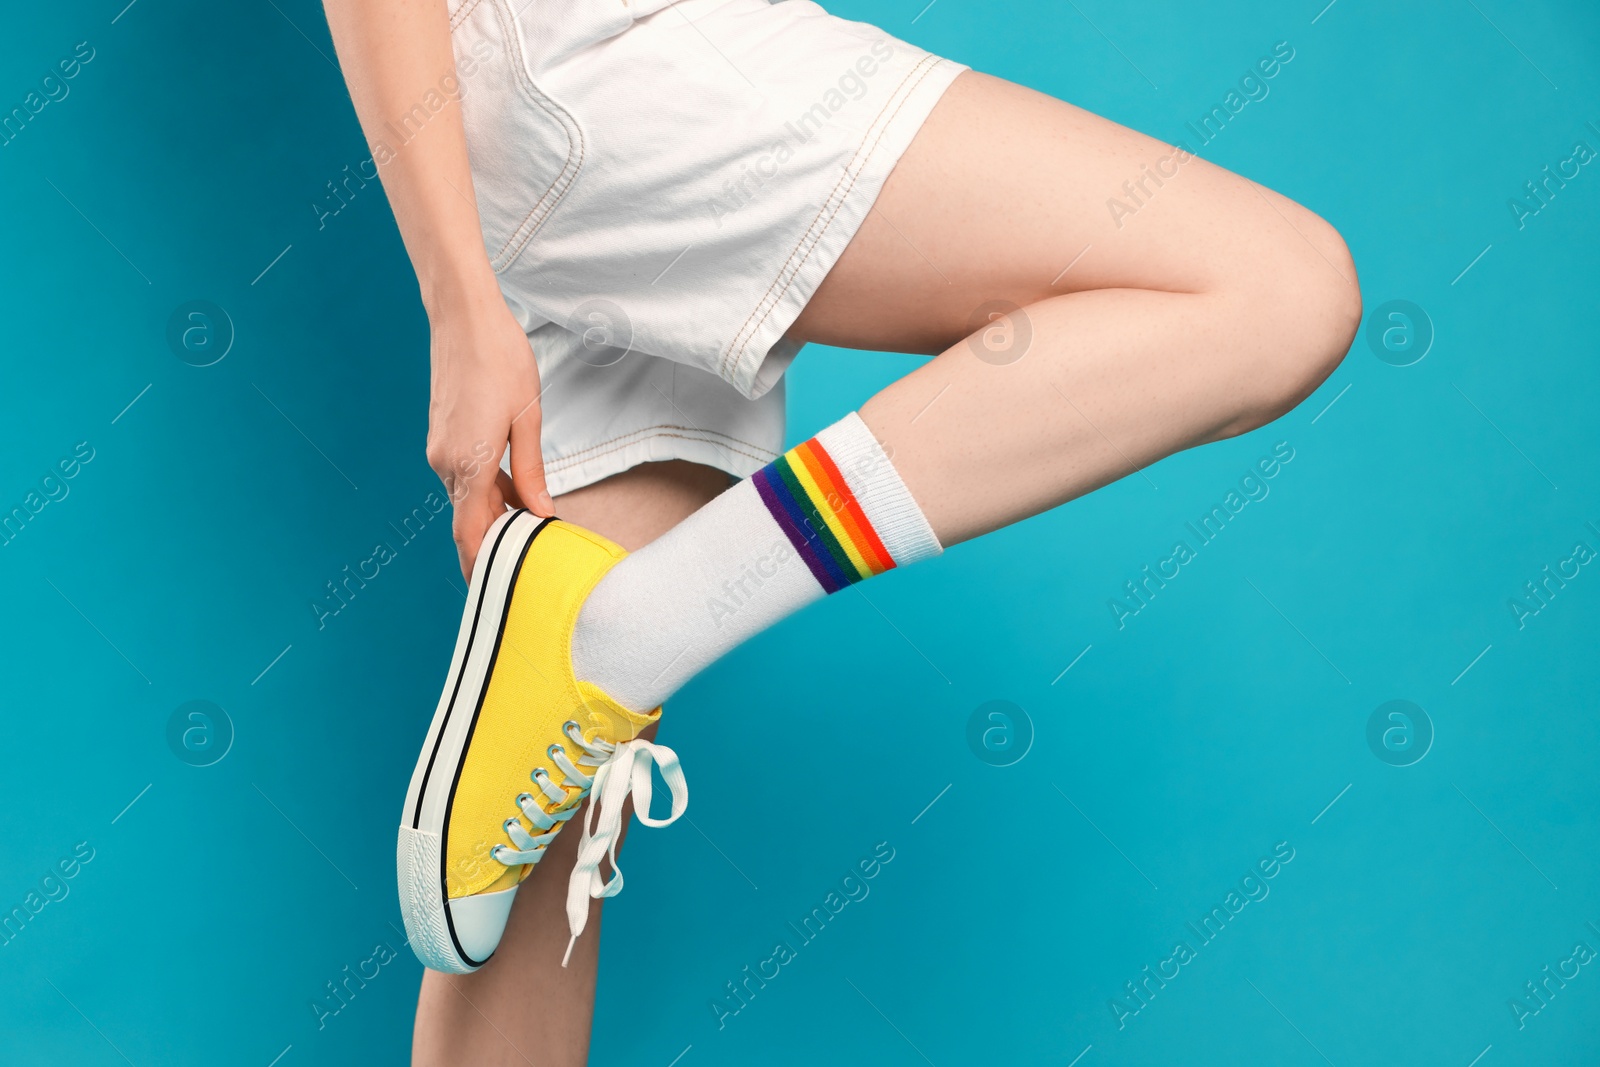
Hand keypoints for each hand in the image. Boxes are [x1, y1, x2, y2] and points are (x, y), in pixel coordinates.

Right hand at [425, 278, 553, 579]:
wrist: (464, 317)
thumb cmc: (500, 359)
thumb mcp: (527, 418)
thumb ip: (529, 472)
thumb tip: (539, 512)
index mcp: (467, 463)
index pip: (470, 532)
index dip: (481, 564)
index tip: (496, 589)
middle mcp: (445, 461)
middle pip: (468, 520)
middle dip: (492, 547)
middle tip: (523, 570)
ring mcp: (440, 448)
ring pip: (467, 498)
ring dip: (492, 518)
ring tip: (527, 536)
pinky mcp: (443, 435)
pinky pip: (464, 476)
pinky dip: (485, 492)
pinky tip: (513, 496)